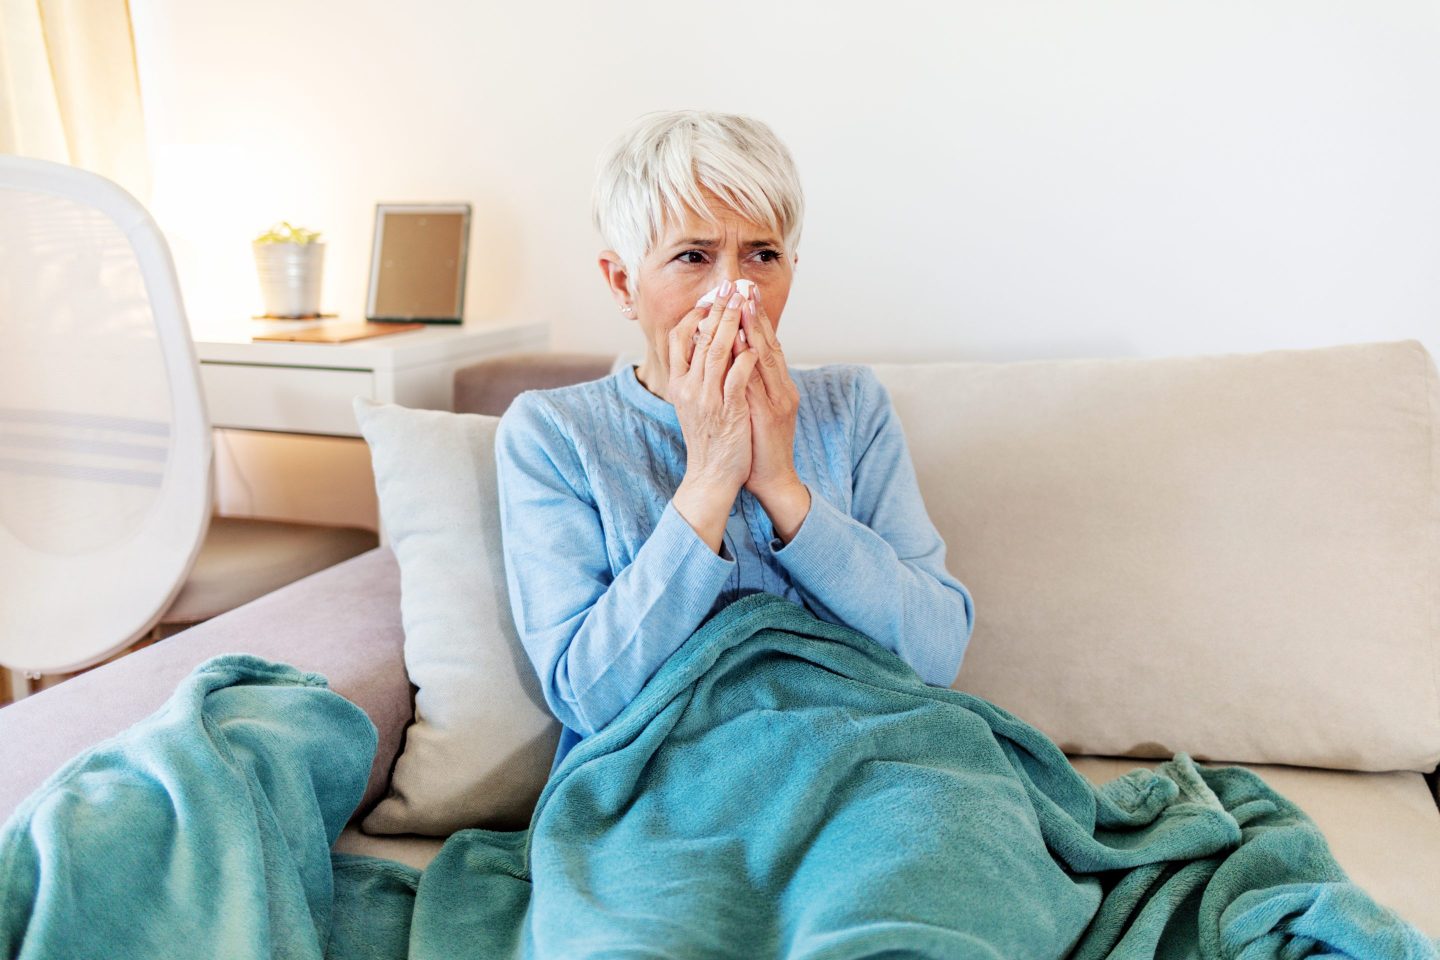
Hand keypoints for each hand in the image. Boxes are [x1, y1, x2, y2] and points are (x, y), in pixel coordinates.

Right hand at [664, 281, 759, 550]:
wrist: (711, 476)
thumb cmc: (708, 439)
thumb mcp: (693, 404)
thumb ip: (696, 376)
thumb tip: (703, 346)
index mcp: (678, 384)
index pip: (678, 339)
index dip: (694, 315)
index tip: (709, 298)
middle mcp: (689, 388)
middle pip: (700, 338)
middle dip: (717, 310)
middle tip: (730, 286)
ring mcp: (708, 399)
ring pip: (718, 352)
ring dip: (732, 324)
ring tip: (743, 302)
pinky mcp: (729, 412)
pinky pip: (737, 378)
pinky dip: (745, 358)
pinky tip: (755, 343)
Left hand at [737, 286, 809, 541]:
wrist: (773, 479)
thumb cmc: (762, 446)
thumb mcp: (757, 410)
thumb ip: (752, 385)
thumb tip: (739, 361)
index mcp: (780, 387)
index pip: (768, 346)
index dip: (758, 320)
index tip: (746, 295)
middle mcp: (782, 389)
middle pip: (770, 345)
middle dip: (757, 316)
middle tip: (745, 288)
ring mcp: (777, 401)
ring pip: (766, 359)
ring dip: (755, 331)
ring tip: (743, 306)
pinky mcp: (769, 415)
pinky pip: (756, 382)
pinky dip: (747, 362)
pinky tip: (738, 345)